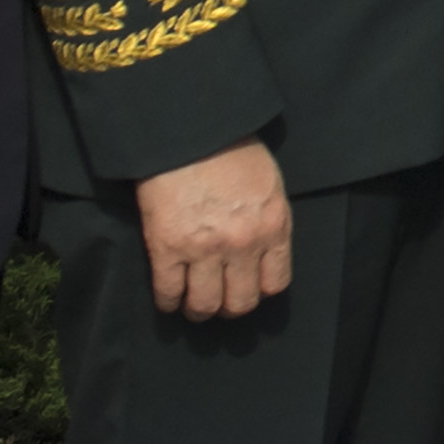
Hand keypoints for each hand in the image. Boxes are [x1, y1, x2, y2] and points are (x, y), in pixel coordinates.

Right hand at [136, 138, 291, 319]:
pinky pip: (168, 293)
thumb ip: (269, 223)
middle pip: (241, 302)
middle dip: (229, 307)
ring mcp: (205, 249)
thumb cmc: (234, 152)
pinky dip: (168, 301)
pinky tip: (169, 297)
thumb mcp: (269, 187)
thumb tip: (263, 254)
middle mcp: (244, 244)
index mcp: (274, 227)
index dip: (259, 290)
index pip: (276, 283)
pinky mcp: (167, 248)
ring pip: (205, 305)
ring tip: (193, 304)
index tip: (247, 288)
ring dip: (198, 310)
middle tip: (219, 301)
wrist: (192, 133)